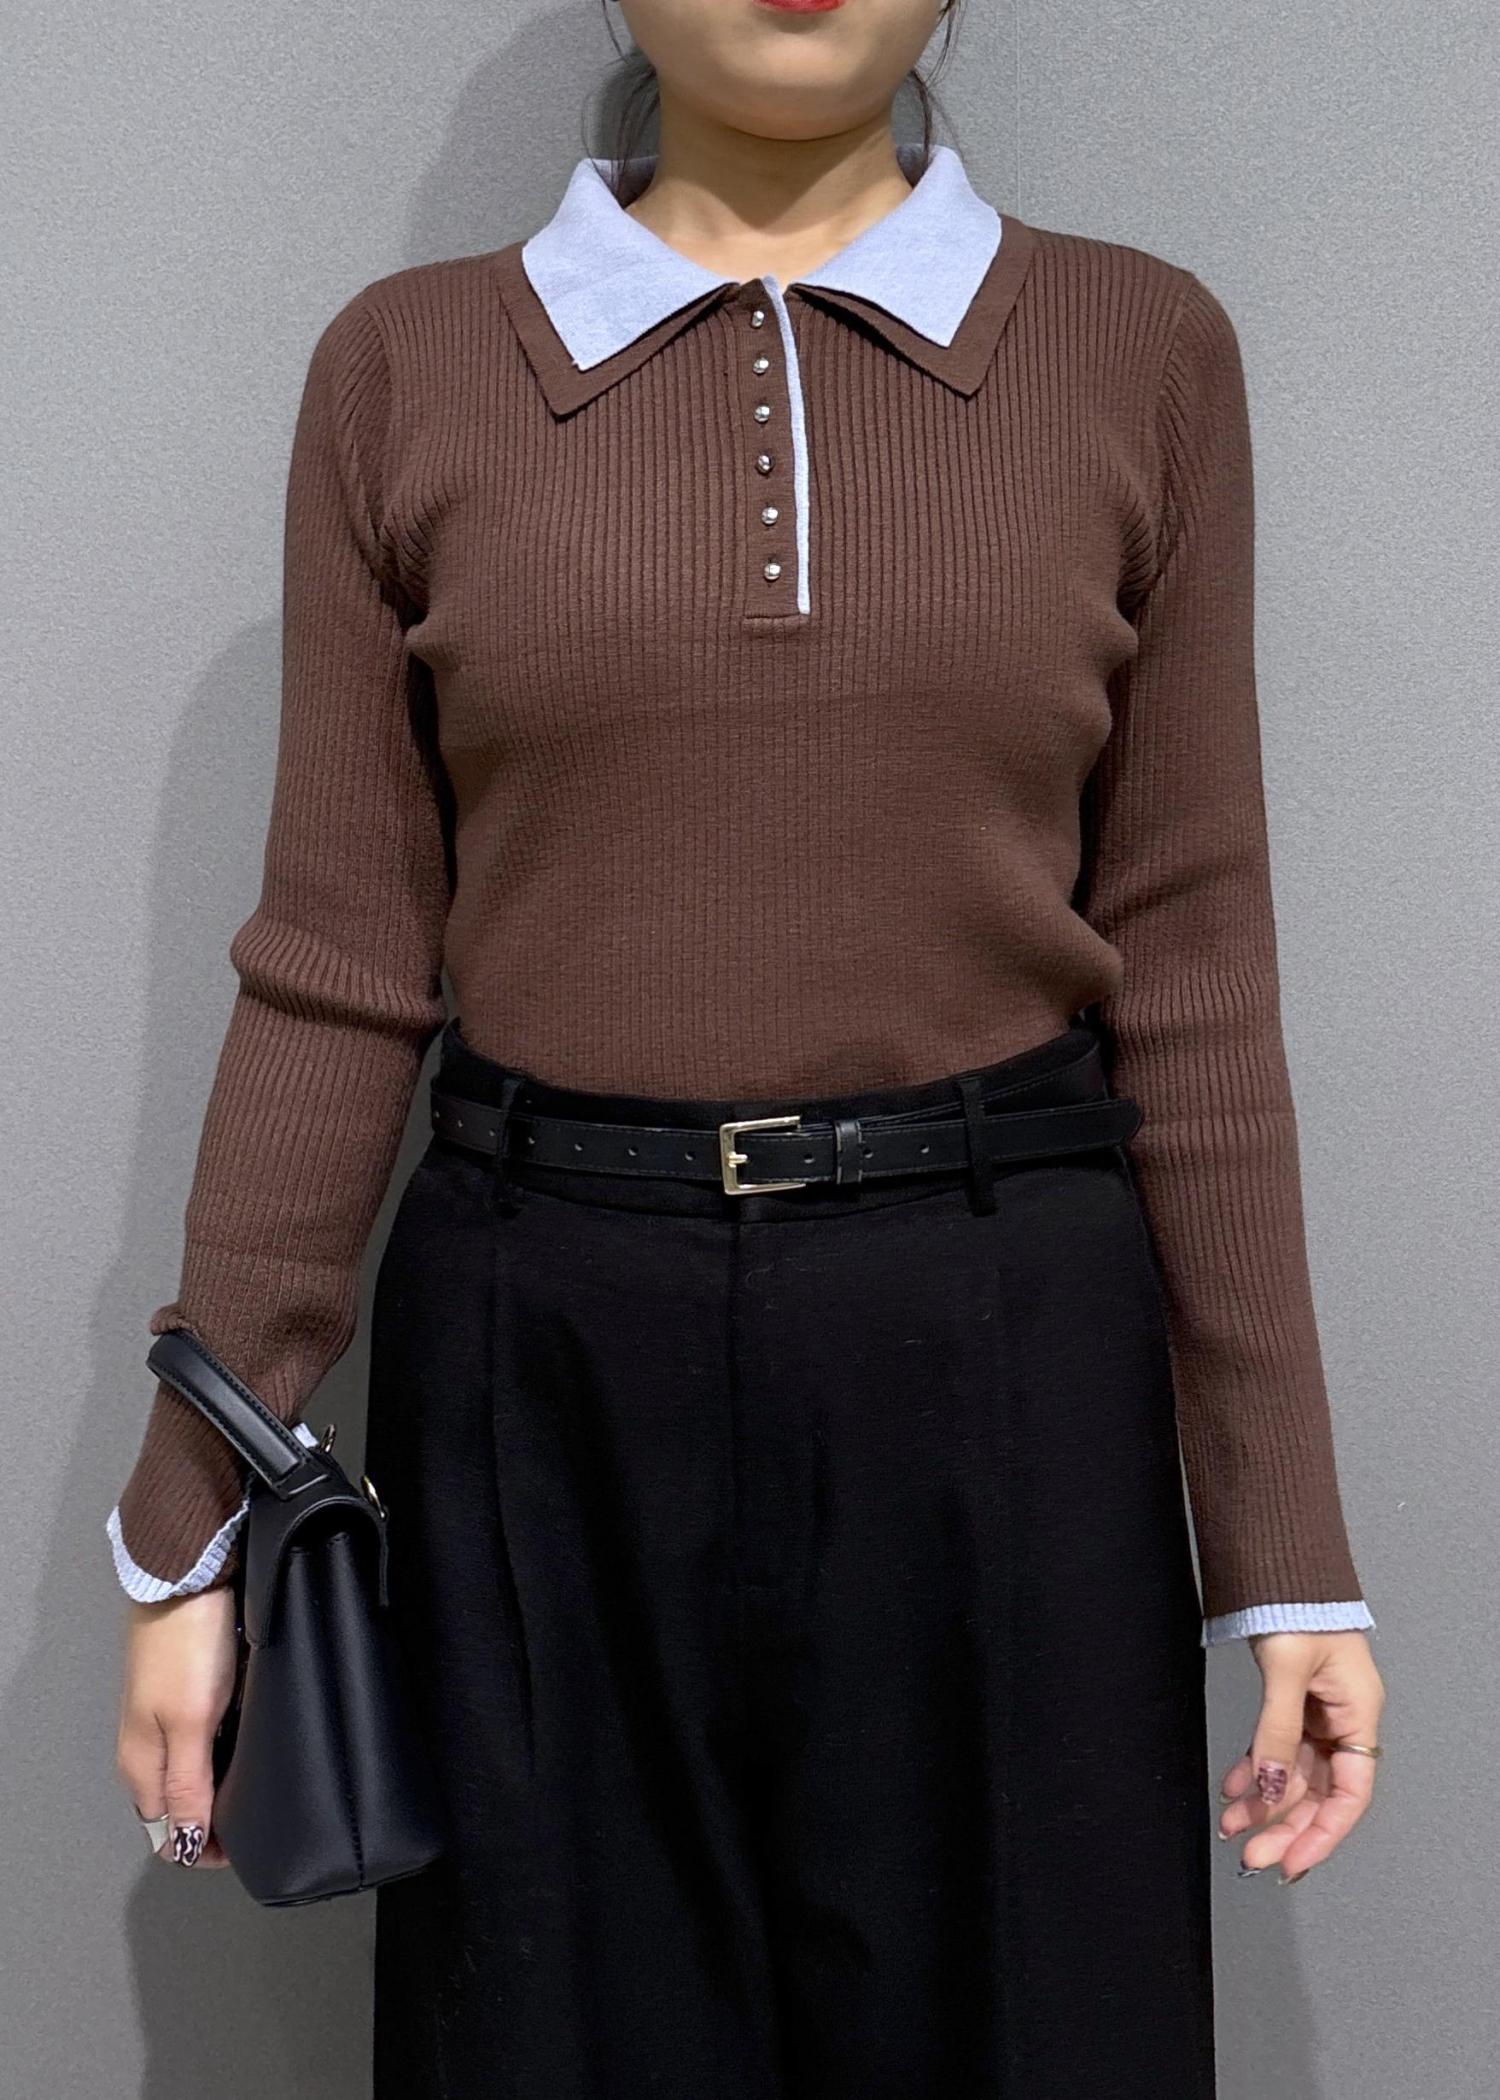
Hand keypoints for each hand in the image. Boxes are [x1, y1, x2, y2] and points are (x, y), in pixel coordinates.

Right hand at [115, 1587, 239, 1868]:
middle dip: (215, 1819)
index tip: (243, 1843)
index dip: (204, 1846)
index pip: (166, 1831)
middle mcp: (146, 1746)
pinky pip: (204, 1739)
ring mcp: (164, 1717)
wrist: (190, 1575)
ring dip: (221, 1784)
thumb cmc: (187, 1643)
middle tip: (258, 1815)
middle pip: (178, 1804)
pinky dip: (226, 1750)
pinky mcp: (185, 1691)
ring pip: (193, 1772)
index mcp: (140, 1764)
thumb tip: (185, 1844)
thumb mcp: (191, 1723)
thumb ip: (187, 1785)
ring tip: (259, 1783)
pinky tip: (248, 1743)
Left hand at [1216, 1628, 1384, 1884]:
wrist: (1278, 1564)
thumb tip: (1269, 1787)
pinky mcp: (1293, 1702)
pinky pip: (1276, 1749)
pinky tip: (1232, 1789)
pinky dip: (1253, 1770)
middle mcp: (1342, 1718)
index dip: (1322, 1833)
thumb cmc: (1297, 1603)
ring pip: (1293, 1775)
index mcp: (1357, 1712)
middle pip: (1319, 1792)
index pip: (1349, 1793)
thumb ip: (1277, 1732)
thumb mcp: (1286, 1670)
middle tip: (1251, 1856)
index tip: (1290, 1860)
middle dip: (1284, 1827)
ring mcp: (1317, 1711)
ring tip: (1232, 1827)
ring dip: (1263, 1803)